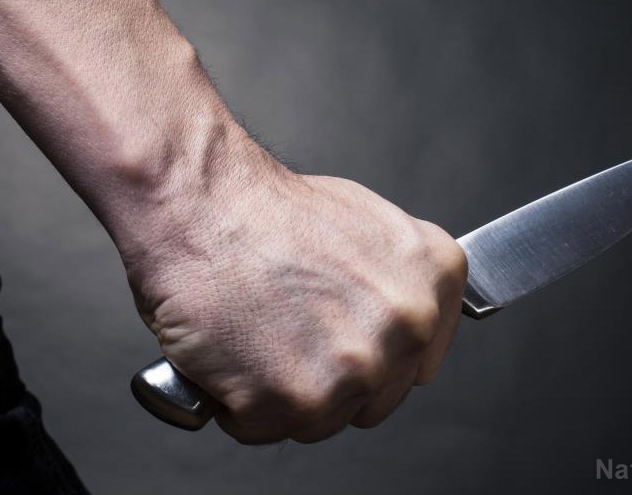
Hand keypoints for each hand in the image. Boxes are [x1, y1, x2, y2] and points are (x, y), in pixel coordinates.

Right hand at [120, 158, 466, 443]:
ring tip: (253, 333)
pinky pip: (260, 429)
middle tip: (282, 329)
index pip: (416, 364)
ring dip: (278, 393)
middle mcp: (406, 326)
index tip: (337, 340)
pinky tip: (227, 350)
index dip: (366, 356)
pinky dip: (234, 402)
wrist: (200, 203)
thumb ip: (393, 283)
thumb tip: (387, 323)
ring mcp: (355, 368)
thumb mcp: (363, 225)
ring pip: (319, 422)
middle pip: (371, 399)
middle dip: (324, 377)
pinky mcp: (296, 400)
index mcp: (431, 281)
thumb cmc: (262, 210)